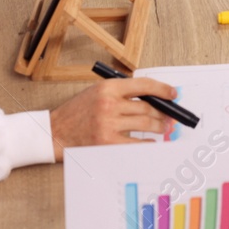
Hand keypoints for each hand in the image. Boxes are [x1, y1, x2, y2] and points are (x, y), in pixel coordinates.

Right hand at [47, 78, 175, 160]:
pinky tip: (151, 141)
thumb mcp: (97, 92)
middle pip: (147, 107)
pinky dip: (147, 142)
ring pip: (145, 123)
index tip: (173, 94)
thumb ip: (122, 92)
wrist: (55, 132)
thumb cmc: (77, 112)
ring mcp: (108, 124)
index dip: (162, 89)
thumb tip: (153, 97)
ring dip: (159, 126)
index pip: (143, 84)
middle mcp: (109, 104)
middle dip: (163, 112)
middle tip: (170, 116)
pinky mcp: (107, 142)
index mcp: (108, 88)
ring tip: (163, 128)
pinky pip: (136, 143)